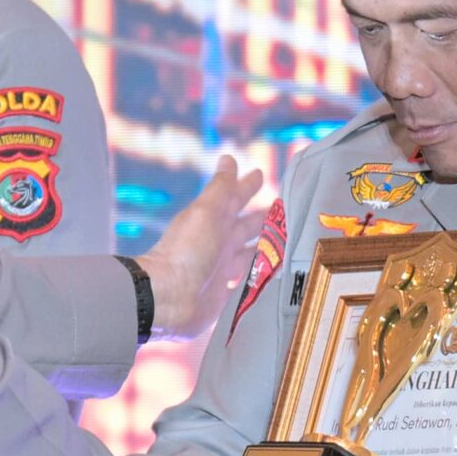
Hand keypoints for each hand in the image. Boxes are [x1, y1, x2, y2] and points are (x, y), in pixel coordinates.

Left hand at [137, 156, 264, 339]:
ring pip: (250, 253)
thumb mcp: (206, 212)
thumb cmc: (186, 251)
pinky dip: (260, 276)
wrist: (169, 297)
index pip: (235, 198)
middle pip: (246, 226)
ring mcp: (223, 269)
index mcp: (213, 220)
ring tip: (287, 242)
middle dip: (263, 217)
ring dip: (266, 246)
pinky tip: (272, 275)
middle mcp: (219, 243)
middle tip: (282, 209)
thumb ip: (220, 188)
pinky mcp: (227, 293)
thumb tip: (228, 158)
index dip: (248, 186)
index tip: (260, 174)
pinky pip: (249, 281)